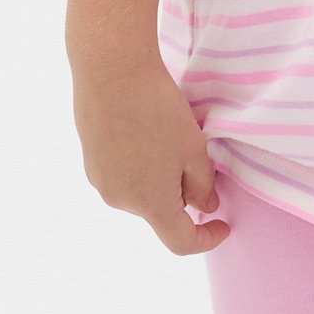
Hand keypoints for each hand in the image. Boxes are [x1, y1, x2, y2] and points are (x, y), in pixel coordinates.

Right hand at [71, 46, 230, 254]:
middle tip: (194, 154)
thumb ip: (203, 186)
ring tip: (167, 136)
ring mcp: (101, 181)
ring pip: (142, 192)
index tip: (223, 224)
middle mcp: (121, 201)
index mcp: (150, 203)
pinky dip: (140, 165)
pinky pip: (123, 175)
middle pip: (161, 211)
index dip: (207, 239)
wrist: (111, 71)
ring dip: (160, 178)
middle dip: (183, 193)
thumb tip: (204, 207)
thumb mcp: (194, 149)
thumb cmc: (158, 110)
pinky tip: (145, 131)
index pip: (180, 241)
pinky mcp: (90, 161)